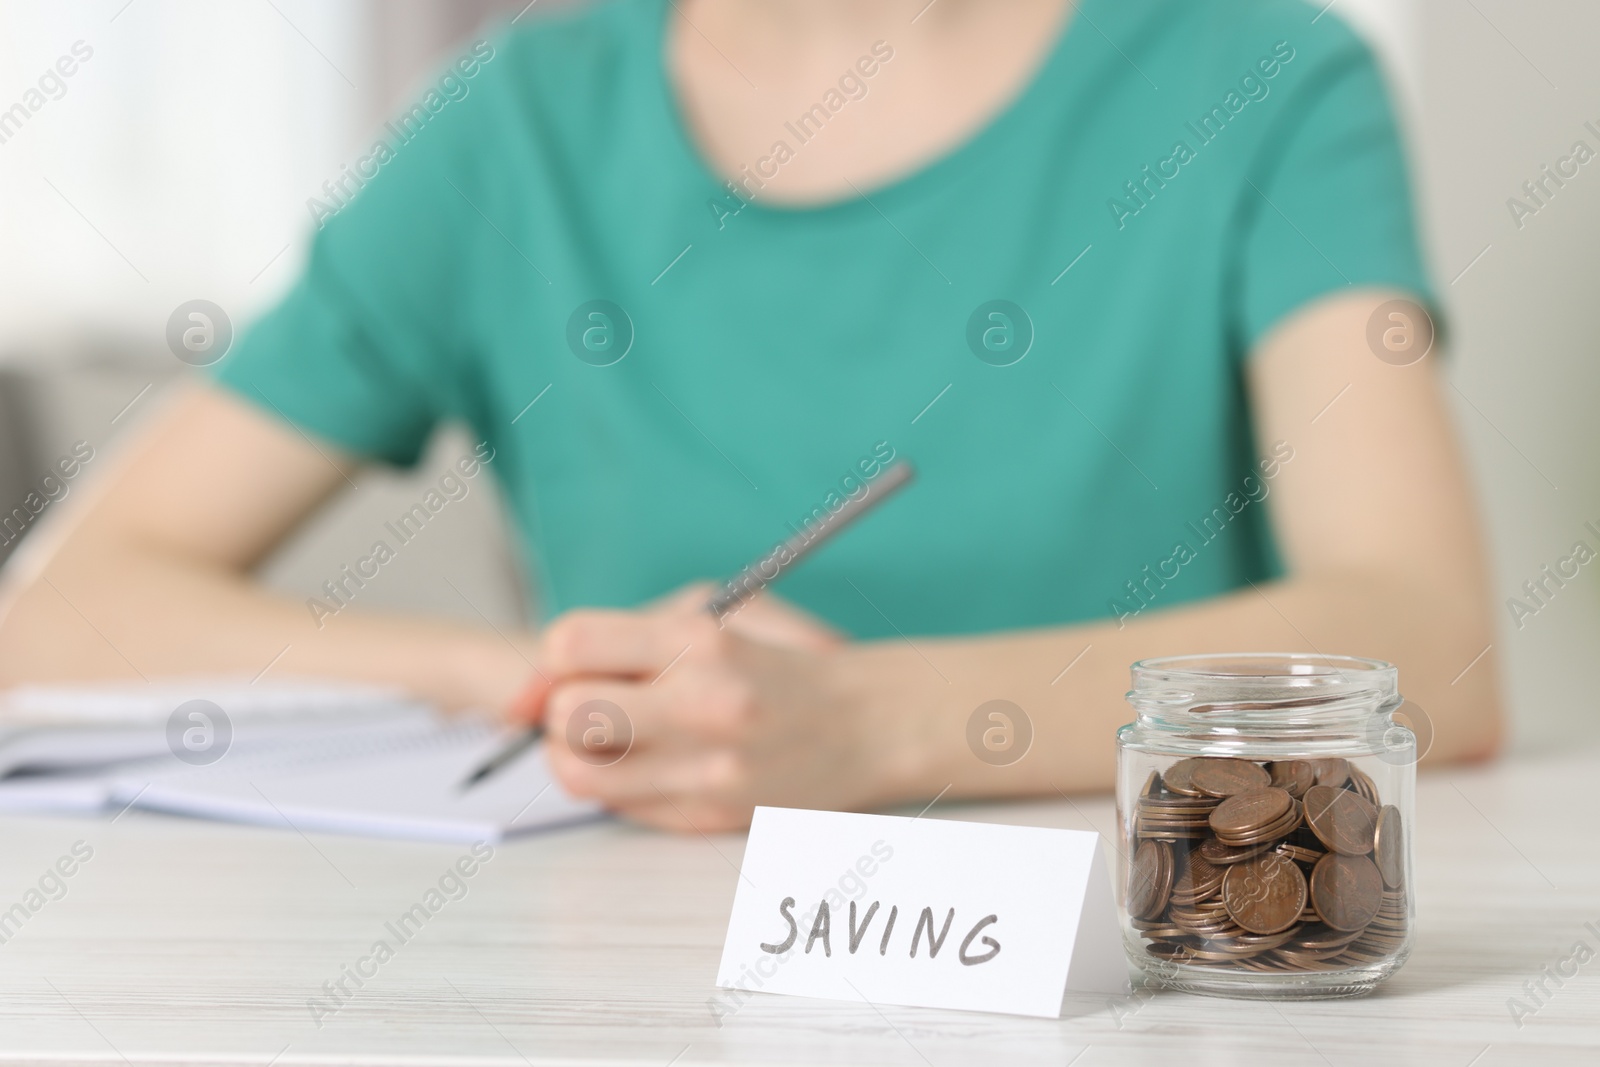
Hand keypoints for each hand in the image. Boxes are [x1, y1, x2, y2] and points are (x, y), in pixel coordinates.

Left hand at [531, 586, 886, 830]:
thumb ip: (624, 639)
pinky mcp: (710, 815)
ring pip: (579, 774)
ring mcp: (708, 768)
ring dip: (579, 756)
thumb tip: (531, 691)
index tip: (572, 665)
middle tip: (593, 705)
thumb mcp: (715, 617)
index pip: (572, 644)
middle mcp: (703, 704)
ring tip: (610, 741)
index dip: (558, 658)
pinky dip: (620, 786)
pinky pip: (621, 807)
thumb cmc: (782, 662)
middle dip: (565, 708)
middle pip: (569, 713)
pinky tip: (656, 763)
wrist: (870, 724)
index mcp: (702, 639)